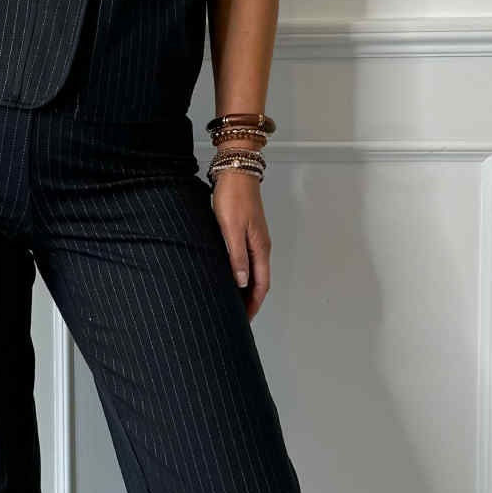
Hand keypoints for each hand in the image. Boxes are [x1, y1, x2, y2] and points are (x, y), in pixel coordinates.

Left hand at [211, 169, 270, 319]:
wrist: (236, 171)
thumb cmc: (233, 197)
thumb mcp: (231, 229)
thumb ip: (237, 256)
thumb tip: (242, 282)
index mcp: (260, 248)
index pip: (260, 285)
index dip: (253, 305)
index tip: (244, 320)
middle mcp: (261, 246)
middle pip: (259, 281)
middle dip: (250, 301)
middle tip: (238, 317)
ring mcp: (255, 239)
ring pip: (253, 272)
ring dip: (246, 289)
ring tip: (233, 302)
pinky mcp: (247, 233)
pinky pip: (248, 260)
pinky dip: (242, 274)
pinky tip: (230, 276)